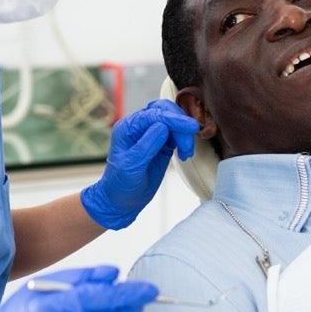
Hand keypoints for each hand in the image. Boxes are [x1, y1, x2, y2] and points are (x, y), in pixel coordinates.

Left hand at [81, 99, 198, 228]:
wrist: (121, 201)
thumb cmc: (120, 185)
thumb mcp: (131, 168)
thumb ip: (146, 146)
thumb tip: (162, 126)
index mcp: (128, 127)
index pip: (153, 114)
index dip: (173, 119)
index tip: (190, 127)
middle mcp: (139, 126)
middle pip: (164, 110)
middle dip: (179, 123)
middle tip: (187, 144)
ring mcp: (151, 133)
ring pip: (173, 121)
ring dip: (184, 134)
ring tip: (186, 153)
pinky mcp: (162, 143)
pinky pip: (177, 133)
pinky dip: (184, 140)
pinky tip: (184, 154)